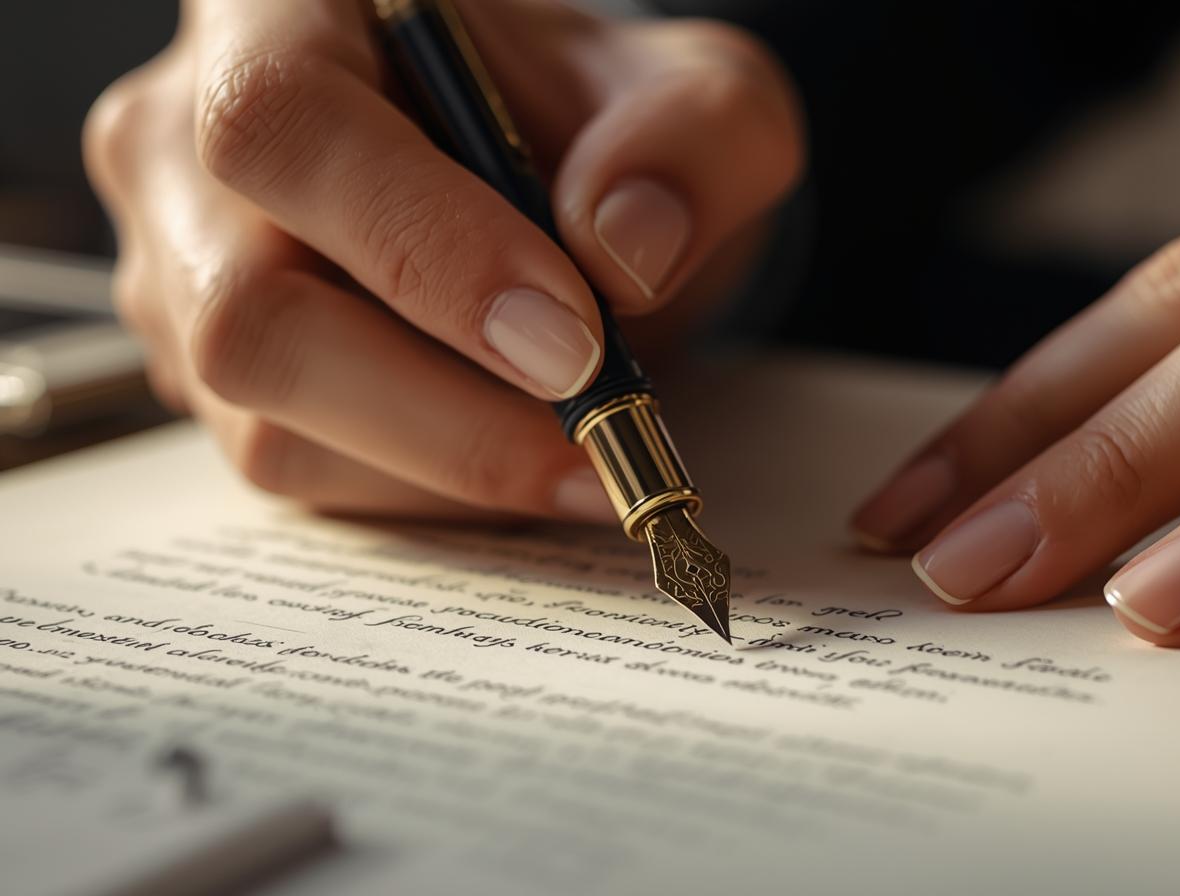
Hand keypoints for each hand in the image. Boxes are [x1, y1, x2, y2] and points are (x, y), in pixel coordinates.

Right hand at [85, 0, 800, 519]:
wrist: (561, 192)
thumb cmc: (595, 128)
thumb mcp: (694, 103)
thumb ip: (695, 142)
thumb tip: (625, 248)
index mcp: (281, 15)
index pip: (287, 125)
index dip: (423, 246)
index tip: (571, 339)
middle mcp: (187, 143)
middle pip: (251, 313)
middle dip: (444, 410)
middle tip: (594, 442)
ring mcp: (178, 269)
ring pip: (267, 423)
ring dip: (448, 465)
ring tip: (583, 458)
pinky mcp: (207, 376)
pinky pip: (297, 470)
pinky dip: (427, 492)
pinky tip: (522, 462)